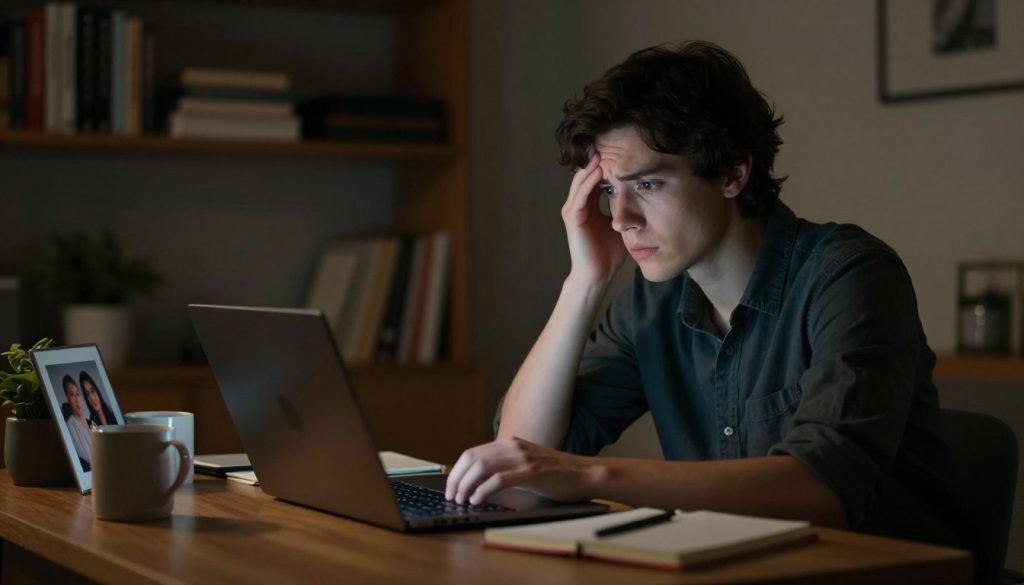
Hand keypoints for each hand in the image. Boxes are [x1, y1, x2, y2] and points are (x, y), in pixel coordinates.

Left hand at [445, 437, 597, 504]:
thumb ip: (508, 465)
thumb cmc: (558, 473)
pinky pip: (498, 480)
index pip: (472, 452)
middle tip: (451, 495)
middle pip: (472, 458)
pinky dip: (483, 491)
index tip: (451, 485)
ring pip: (481, 467)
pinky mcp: (531, 473)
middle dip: (456, 478)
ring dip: (466, 485)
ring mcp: (522, 459)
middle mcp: (513, 447)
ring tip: (461, 499)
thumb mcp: (528, 463)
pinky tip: (478, 500)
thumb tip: (481, 481)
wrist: (585, 473)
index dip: (457, 469)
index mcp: (510, 443)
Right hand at [561, 152, 627, 285]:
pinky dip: (589, 181)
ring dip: (591, 165)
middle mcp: (578, 204)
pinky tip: (599, 170)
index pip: (595, 176)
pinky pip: (581, 195)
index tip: (620, 147)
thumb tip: (646, 194)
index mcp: (589, 204)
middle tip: (608, 139)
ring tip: (602, 149)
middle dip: (595, 158)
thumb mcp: (621, 223)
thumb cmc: (609, 253)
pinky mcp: (573, 219)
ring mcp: (573, 210)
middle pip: (585, 174)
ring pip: (581, 181)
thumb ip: (627, 208)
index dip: (605, 162)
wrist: (598, 275)